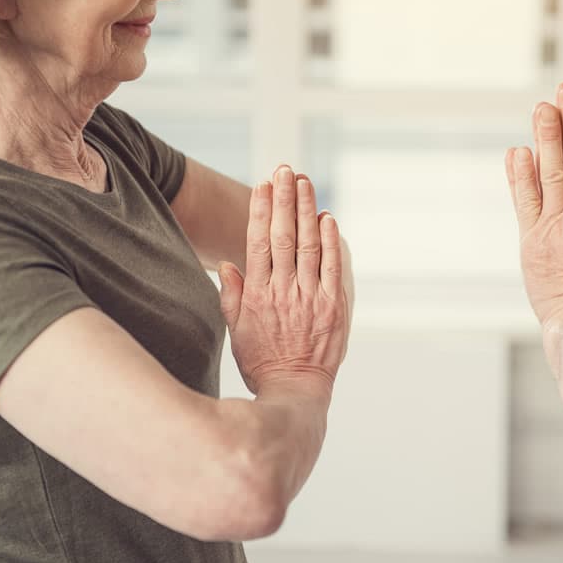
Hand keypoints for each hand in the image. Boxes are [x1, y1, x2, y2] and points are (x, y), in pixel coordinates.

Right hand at [218, 166, 350, 395]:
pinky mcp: (334, 308)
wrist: (293, 392)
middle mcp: (283, 291)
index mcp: (257, 294)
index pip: (257, 243)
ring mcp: (310, 298)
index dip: (261, 211)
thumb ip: (232, 295)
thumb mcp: (236, 330)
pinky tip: (329, 219)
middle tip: (286, 170)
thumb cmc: (261, 362)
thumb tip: (227, 265)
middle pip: (283, 236)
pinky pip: (334, 268)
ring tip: (306, 183)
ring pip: (309, 246)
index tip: (263, 185)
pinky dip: (332, 242)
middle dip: (284, 200)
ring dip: (307, 211)